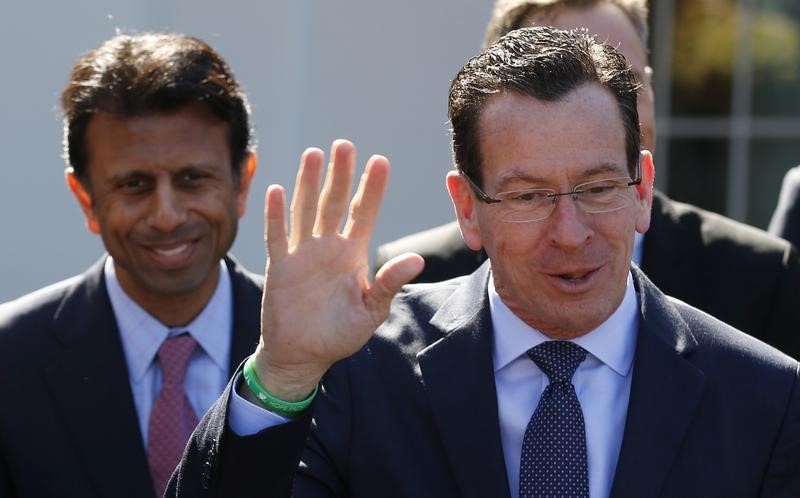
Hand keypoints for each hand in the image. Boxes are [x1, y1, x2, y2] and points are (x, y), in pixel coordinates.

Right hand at [252, 140, 423, 400]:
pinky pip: (277, 237)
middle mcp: (328, 247)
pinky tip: (276, 190)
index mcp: (352, 255)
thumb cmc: (339, 334)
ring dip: (308, 184)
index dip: (371, 188)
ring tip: (314, 155)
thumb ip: (389, 284)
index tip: (380, 161)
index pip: (364, 213)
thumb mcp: (370, 310)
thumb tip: (416, 260)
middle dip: (340, 174)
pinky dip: (276, 215)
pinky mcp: (280, 267)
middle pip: (334, 203)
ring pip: (306, 211)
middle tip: (345, 144)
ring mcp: (302, 254)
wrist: (303, 356)